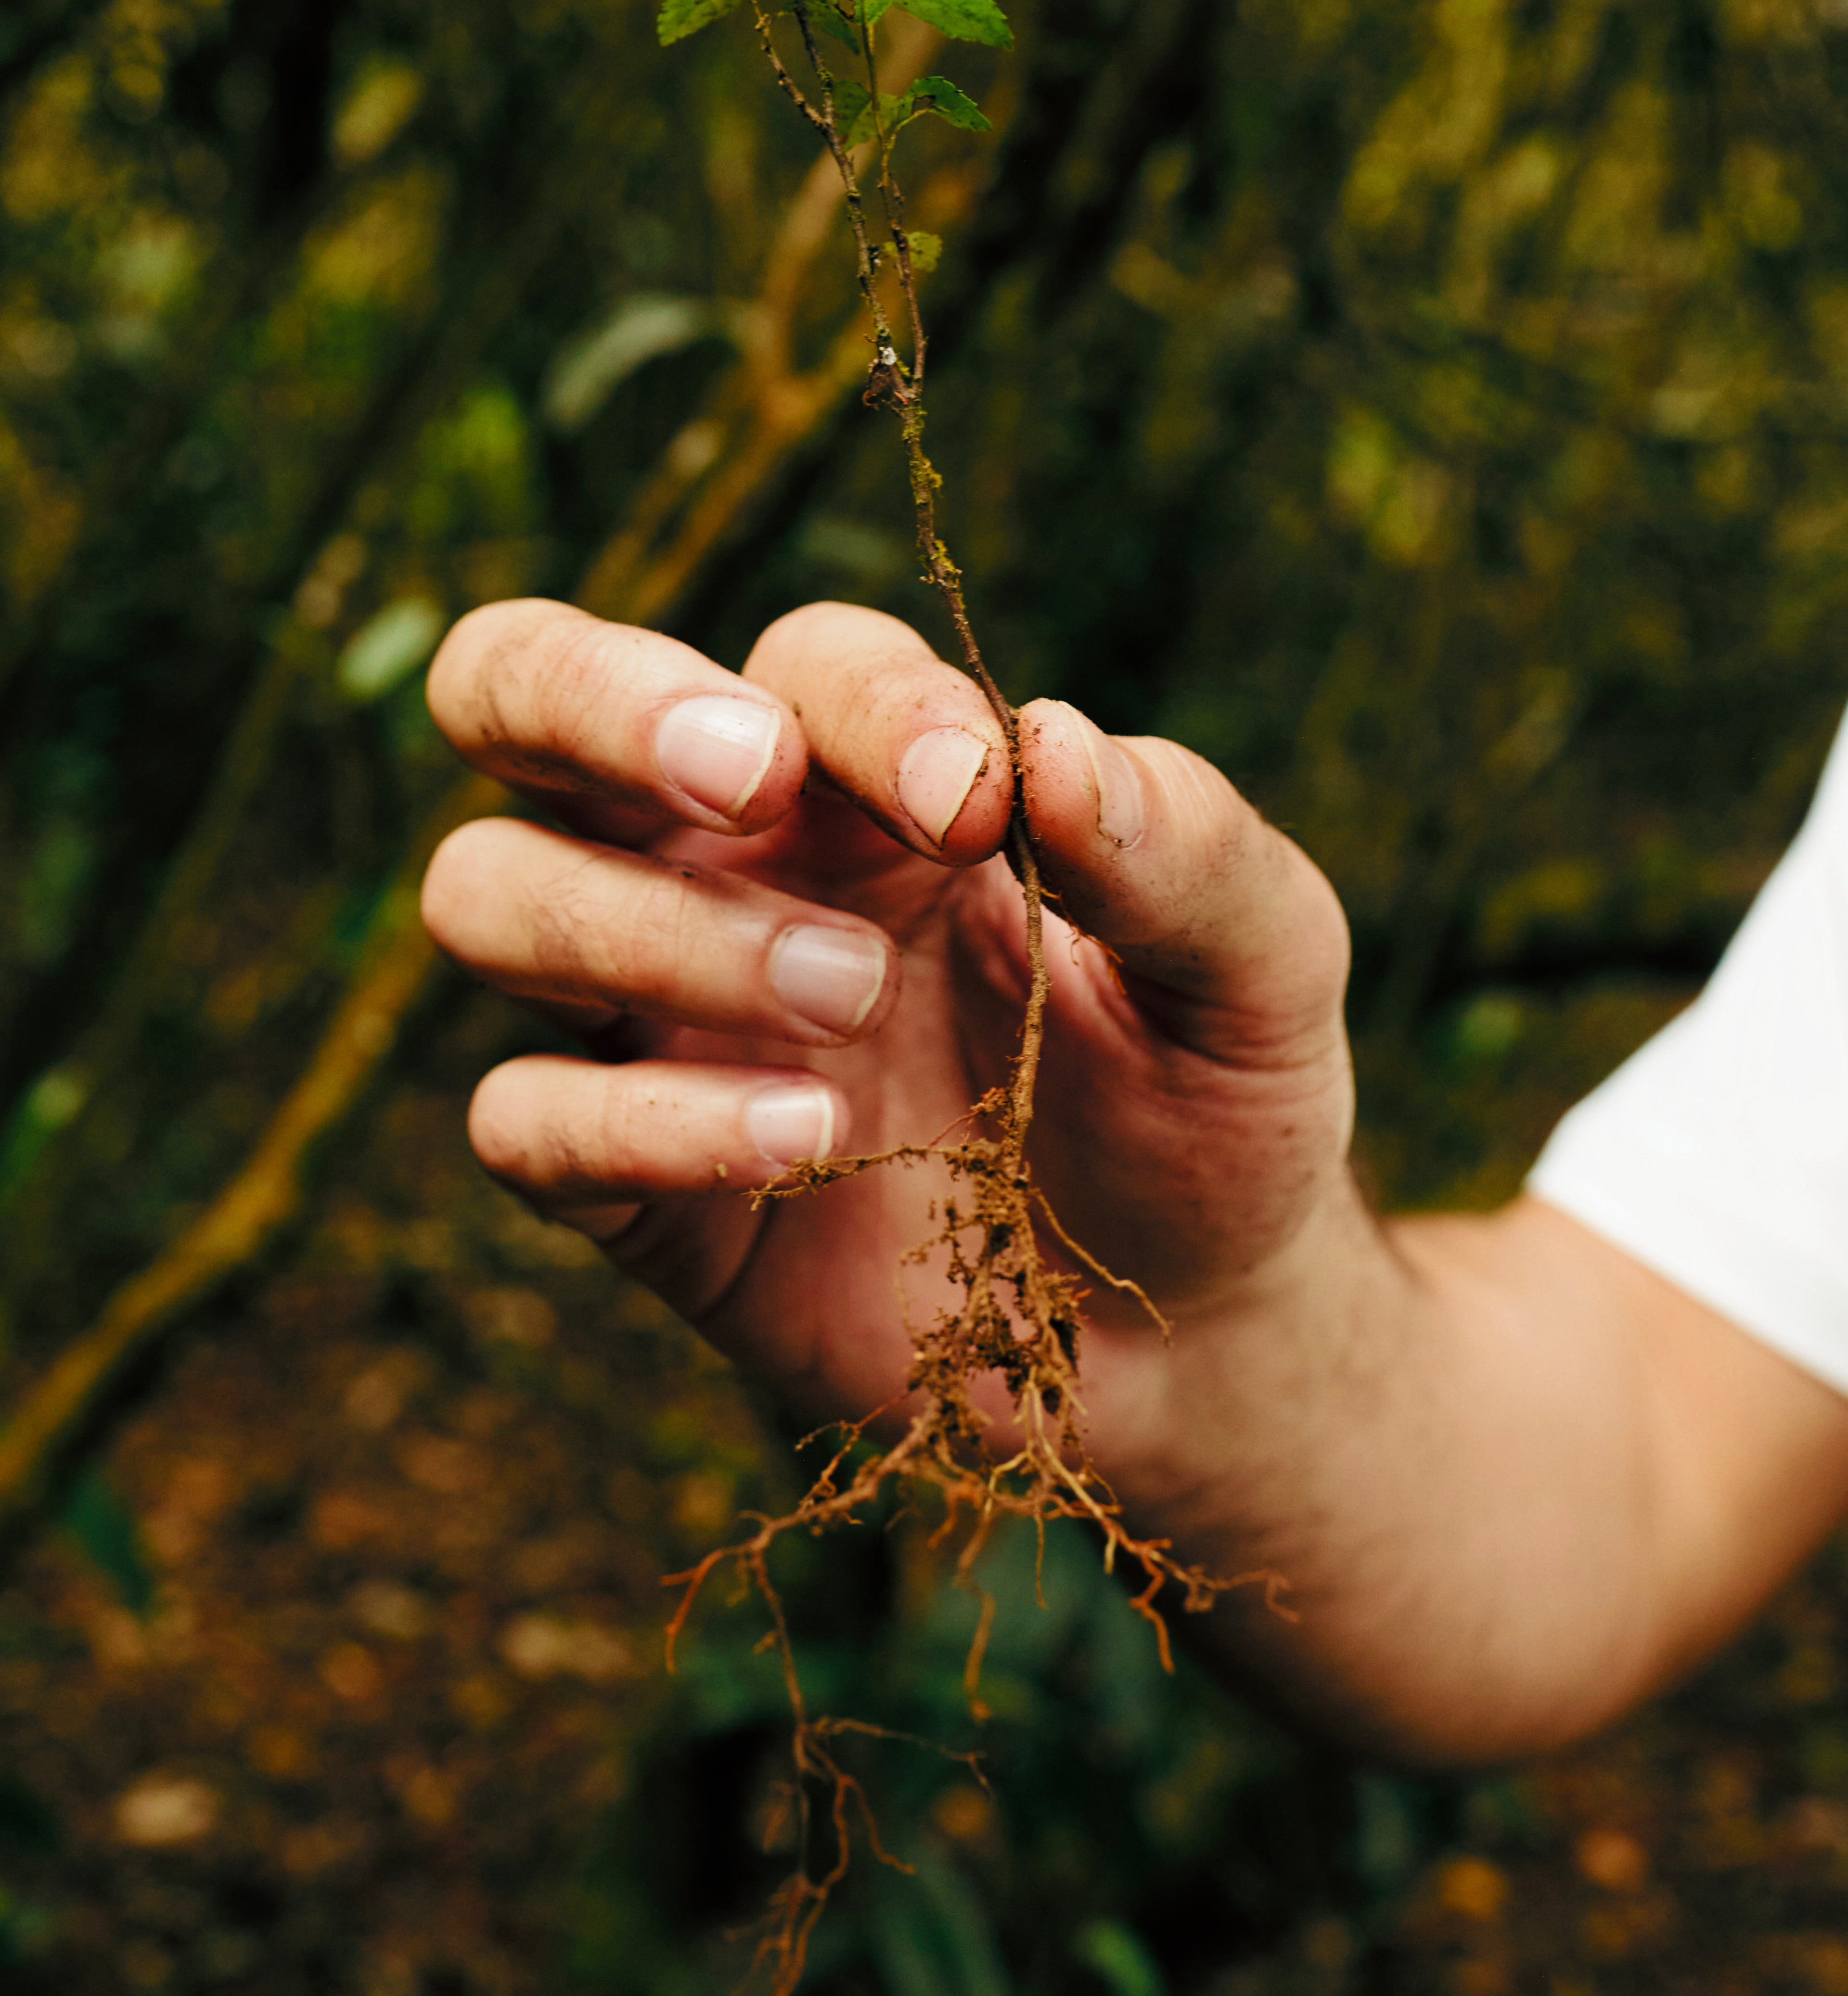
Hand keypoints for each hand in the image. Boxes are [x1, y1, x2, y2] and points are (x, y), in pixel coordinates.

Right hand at [421, 598, 1354, 1514]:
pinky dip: (637, 1121)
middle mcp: (723, 863)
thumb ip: (1187, 843)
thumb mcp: (1265, 964)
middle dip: (596, 699)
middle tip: (750, 780)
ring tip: (845, 1000)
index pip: (797, 661)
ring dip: (648, 925)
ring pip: (488, 892)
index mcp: (866, 777)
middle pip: (512, 684)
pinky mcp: (634, 1186)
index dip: (866, 703)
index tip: (973, 804)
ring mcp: (657, 1018)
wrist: (1194, 1334)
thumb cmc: (1211, 1105)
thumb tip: (1057, 742)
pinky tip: (803, 1146)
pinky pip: (525, 1117)